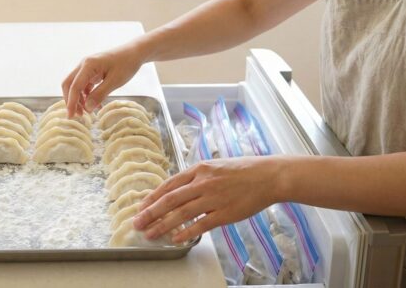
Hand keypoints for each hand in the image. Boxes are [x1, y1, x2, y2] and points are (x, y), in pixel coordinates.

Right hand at [61, 43, 144, 116]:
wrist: (134, 52)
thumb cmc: (126, 64)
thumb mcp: (114, 81)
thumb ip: (99, 94)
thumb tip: (87, 109)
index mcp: (88, 65)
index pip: (74, 86)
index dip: (71, 102)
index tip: (71, 116)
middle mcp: (84, 65)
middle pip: (69, 84)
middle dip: (71, 100)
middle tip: (77, 115)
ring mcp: (87, 67)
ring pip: (76, 85)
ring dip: (79, 99)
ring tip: (87, 112)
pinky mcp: (92, 71)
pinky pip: (84, 84)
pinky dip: (87, 95)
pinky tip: (95, 104)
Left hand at [133, 156, 278, 243]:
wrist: (267, 176)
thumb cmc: (243, 171)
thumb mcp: (215, 166)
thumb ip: (198, 176)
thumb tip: (180, 189)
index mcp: (199, 169)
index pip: (169, 184)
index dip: (153, 197)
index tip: (141, 206)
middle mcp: (203, 183)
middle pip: (170, 200)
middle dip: (150, 213)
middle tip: (137, 223)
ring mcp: (213, 198)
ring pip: (182, 213)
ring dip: (163, 225)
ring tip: (151, 234)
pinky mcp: (225, 213)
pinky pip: (201, 225)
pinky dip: (186, 232)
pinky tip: (176, 239)